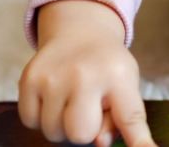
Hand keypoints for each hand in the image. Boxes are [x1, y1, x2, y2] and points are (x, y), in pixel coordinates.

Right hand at [18, 0, 156, 146]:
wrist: (79, 33)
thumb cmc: (107, 67)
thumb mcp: (126, 85)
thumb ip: (123, 119)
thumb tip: (101, 142)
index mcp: (119, 76)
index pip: (129, 118)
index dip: (140, 142)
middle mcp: (84, 74)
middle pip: (79, 135)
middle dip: (83, 129)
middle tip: (88, 107)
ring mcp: (53, 76)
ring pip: (53, 132)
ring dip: (61, 124)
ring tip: (71, 99)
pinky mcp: (28, 79)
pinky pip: (30, 122)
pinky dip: (40, 116)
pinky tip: (53, 96)